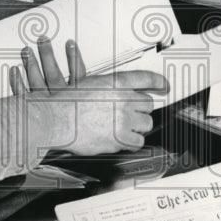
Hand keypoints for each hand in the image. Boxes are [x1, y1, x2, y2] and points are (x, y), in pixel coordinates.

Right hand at [15, 37, 169, 155]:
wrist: (56, 119)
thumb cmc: (66, 102)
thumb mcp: (89, 83)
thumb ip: (109, 88)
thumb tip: (121, 93)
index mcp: (115, 82)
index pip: (146, 79)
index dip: (158, 82)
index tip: (164, 86)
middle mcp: (122, 100)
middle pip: (148, 104)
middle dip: (142, 108)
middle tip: (133, 112)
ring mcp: (122, 120)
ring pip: (146, 123)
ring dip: (139, 125)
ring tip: (128, 126)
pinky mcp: (118, 139)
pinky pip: (137, 142)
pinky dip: (132, 142)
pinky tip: (123, 139)